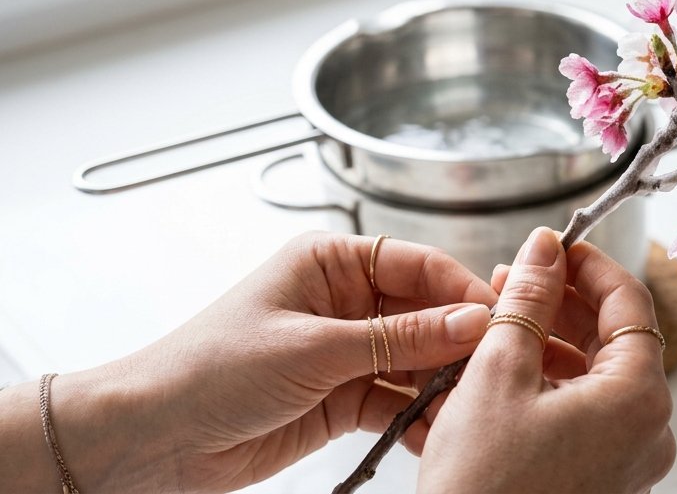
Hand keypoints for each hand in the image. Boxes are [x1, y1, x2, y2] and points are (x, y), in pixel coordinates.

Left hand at [57, 232, 498, 491]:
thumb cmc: (207, 369)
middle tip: (500, 367)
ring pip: (417, 362)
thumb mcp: (312, 348)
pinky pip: (397, 401)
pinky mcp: (342, 397)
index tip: (502, 318)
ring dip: (444, 385)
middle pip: (427, 313)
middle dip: (461, 342)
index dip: (463, 291)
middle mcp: (345, 300)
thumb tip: (470, 322)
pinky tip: (440, 431)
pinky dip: (420, 418)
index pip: (419, 264)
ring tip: (475, 405)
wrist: (150, 437)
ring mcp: (346, 350)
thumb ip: (397, 338)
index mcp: (332, 262)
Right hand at [418, 228, 675, 493]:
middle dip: (562, 304)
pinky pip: (584, 414)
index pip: (629, 302)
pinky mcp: (601, 480)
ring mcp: (627, 460)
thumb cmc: (484, 485)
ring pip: (596, 377)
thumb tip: (545, 248)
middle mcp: (647, 430)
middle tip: (514, 282)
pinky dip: (549, 386)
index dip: (589, 263)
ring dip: (550, 344)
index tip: (554, 245)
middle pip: (615, 339)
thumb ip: (529, 300)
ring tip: (496, 327)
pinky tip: (502, 374)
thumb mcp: (500, 372)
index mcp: (639, 396)